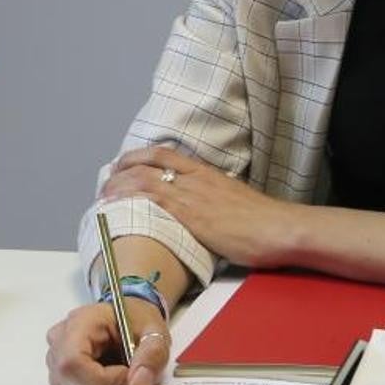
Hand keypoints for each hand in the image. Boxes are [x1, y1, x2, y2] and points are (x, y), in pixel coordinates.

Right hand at [46, 300, 169, 384]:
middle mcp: (60, 344)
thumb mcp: (154, 331)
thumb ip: (151, 356)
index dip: (102, 379)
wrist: (128, 318)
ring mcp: (57, 363)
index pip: (73, 362)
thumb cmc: (135, 319)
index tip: (129, 374)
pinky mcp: (64, 379)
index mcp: (79, 324)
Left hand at [101, 146, 301, 268]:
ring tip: (104, 193)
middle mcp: (195, 179)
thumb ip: (215, 200)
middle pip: (149, 161)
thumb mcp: (235, 202)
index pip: (165, 154)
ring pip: (143, 178)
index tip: (125, 163)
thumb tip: (204, 210)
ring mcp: (191, 195)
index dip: (140, 156)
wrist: (280, 229)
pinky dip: (129, 199)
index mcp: (206, 173)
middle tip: (107, 179)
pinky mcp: (189, 213)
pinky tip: (115, 205)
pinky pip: (151, 200)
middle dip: (122, 168)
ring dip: (119, 184)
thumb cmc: (265, 222)